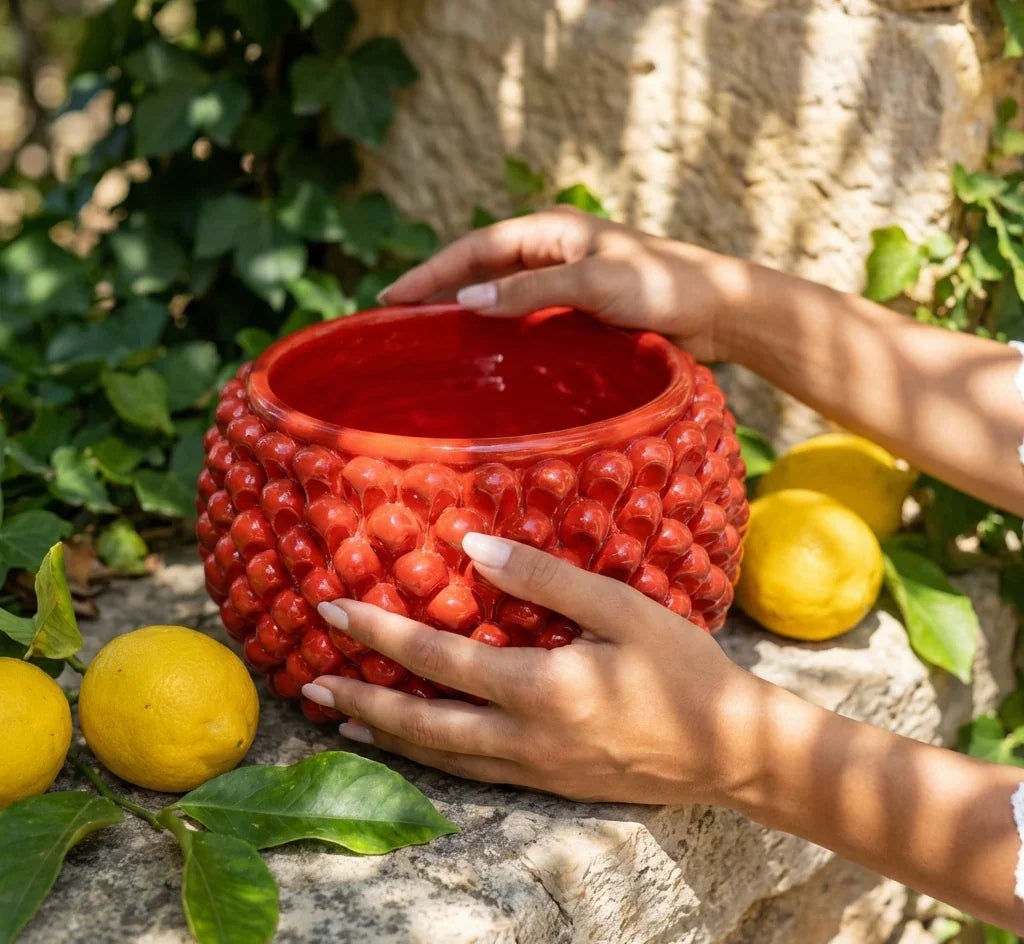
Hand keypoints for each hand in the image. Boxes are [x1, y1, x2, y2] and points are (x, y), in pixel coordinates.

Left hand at [301, 533, 773, 805]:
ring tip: (340, 720)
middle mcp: (525, 739)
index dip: (380, 634)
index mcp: (540, 689)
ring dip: (385, 736)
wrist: (732, 752)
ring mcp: (535, 771)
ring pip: (439, 758)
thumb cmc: (682, 669)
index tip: (332, 612)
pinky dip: (428, 758)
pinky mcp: (549, 785)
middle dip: (362, 701)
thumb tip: (473, 548)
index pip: (438, 658)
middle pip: (421, 724)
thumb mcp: (622, 608)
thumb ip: (546, 579)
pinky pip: (471, 773)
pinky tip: (415, 746)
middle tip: (310, 686)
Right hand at [377, 207, 751, 361]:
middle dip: (438, 289)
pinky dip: (498, 332)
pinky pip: (525, 318)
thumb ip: (530, 290)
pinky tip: (482, 355)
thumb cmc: (664, 286)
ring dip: (465, 311)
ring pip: (501, 294)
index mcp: (552, 231)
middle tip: (395, 319)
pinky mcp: (580, 311)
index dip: (431, 272)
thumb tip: (468, 300)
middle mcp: (554, 251)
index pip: (475, 248)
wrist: (720, 311)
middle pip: (481, 268)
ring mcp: (566, 282)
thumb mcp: (593, 283)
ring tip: (425, 338)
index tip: (391, 297)